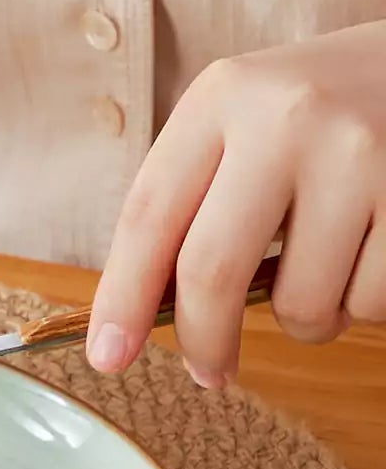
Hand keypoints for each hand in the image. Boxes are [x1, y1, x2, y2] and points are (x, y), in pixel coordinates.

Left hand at [89, 20, 385, 384]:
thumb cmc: (332, 111)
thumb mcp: (251, 123)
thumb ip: (198, 200)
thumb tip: (144, 317)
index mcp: (225, 96)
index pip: (149, 216)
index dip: (122, 299)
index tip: (109, 356)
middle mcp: (288, 116)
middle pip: (211, 272)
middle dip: (204, 342)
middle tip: (209, 372)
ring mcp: (359, 152)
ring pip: (301, 304)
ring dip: (310, 316)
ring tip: (332, 265)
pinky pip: (369, 302)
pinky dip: (365, 301)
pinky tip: (374, 252)